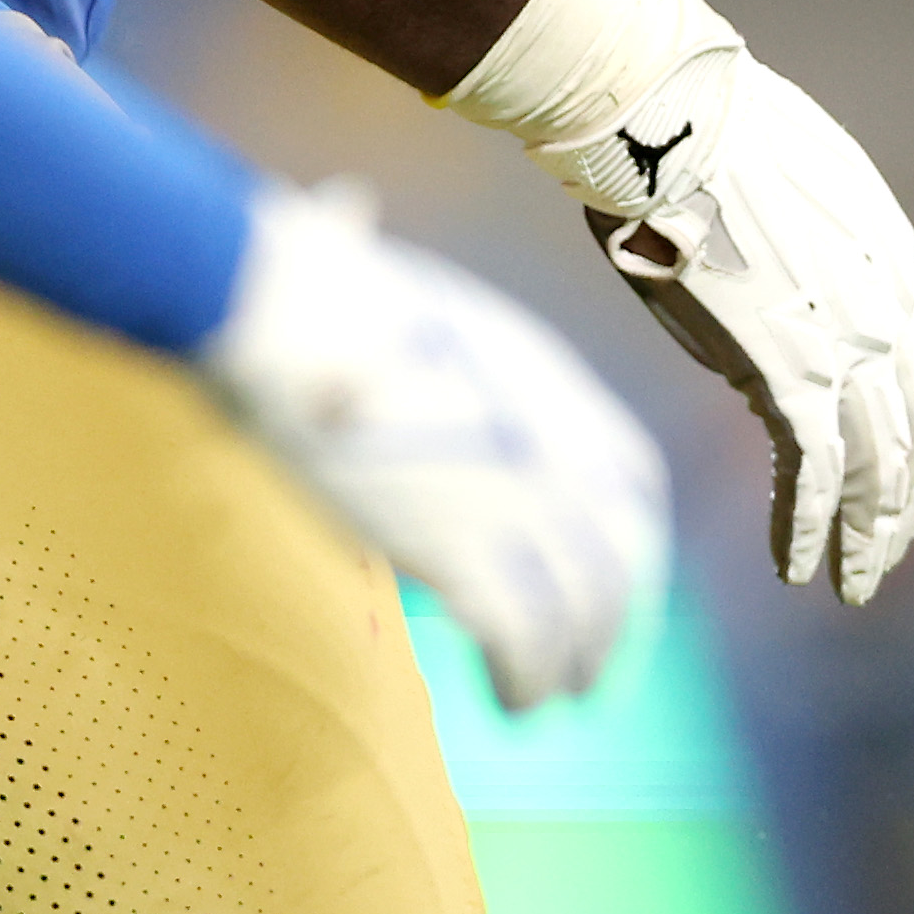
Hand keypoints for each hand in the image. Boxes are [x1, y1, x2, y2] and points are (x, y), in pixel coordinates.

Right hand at [195, 181, 669, 708]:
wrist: (282, 310)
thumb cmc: (305, 277)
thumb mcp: (376, 264)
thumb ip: (383, 258)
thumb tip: (340, 210)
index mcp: (541, 376)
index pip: (630, 474)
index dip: (631, 539)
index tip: (620, 579)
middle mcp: (552, 438)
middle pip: (621, 552)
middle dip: (617, 620)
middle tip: (596, 671)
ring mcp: (514, 494)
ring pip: (583, 606)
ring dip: (575, 663)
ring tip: (551, 698)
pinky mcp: (461, 546)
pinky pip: (525, 636)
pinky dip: (529, 678)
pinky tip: (516, 703)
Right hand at [551, 40, 913, 602]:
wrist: (673, 123)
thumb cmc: (712, 136)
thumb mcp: (801, 182)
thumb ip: (823, 242)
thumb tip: (801, 285)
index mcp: (892, 260)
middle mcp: (885, 311)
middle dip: (906, 504)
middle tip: (891, 556)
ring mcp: (842, 346)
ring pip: (878, 469)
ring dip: (866, 539)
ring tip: (852, 587)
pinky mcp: (787, 376)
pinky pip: (814, 477)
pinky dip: (807, 531)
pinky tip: (796, 571)